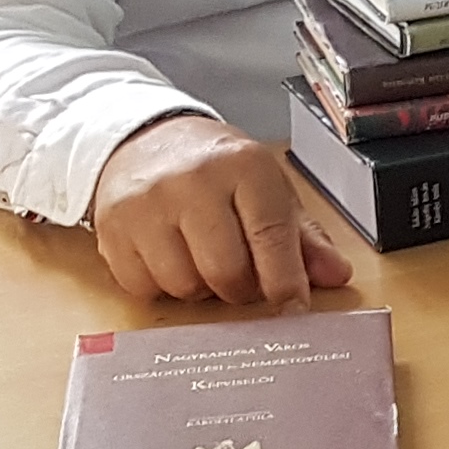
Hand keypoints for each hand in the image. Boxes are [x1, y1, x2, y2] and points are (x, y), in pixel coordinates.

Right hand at [86, 113, 352, 305]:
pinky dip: (162, 286)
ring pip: (185, 286)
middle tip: (242, 279)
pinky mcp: (112, 228)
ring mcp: (147, 205)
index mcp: (243, 167)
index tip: (294, 308)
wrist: (145, 140)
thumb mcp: (268, 190)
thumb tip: (336, 277)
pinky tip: (169, 258)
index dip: (287, 282)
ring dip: (201, 289)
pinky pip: (144, 288)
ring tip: (202, 260)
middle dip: (242, 290)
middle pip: (227, 272)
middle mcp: (193, 182)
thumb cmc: (217, 171)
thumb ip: (303, 237)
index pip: (272, 236)